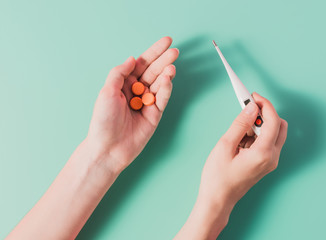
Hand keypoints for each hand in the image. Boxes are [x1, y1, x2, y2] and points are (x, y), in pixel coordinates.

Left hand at [86, 37, 178, 173]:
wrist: (108, 148)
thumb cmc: (103, 120)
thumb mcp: (107, 91)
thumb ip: (119, 73)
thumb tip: (133, 58)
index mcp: (124, 84)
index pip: (141, 63)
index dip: (154, 52)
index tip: (167, 41)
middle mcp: (136, 91)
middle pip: (153, 71)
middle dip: (163, 60)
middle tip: (174, 51)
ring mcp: (146, 102)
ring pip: (159, 83)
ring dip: (166, 73)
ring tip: (172, 65)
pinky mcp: (154, 114)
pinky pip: (162, 99)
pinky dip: (165, 89)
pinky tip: (167, 79)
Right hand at [175, 93, 286, 239]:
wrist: (218, 200)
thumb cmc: (218, 177)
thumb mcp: (225, 146)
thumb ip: (240, 125)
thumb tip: (251, 108)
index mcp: (263, 153)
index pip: (273, 120)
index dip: (264, 105)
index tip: (253, 96)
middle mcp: (271, 158)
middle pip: (279, 126)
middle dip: (265, 113)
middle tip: (247, 109)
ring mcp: (270, 162)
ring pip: (274, 133)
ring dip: (260, 124)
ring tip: (239, 129)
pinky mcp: (265, 164)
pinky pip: (267, 143)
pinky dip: (258, 135)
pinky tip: (241, 139)